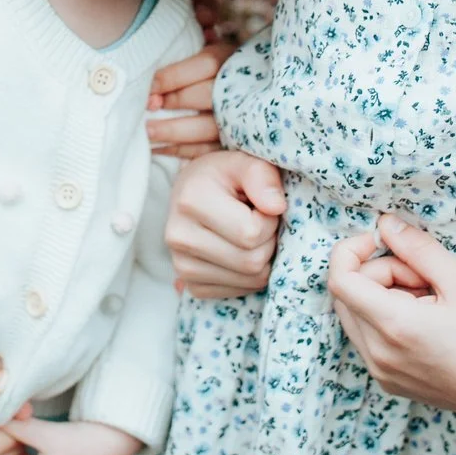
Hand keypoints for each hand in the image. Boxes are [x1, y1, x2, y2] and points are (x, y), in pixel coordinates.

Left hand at [146, 41, 233, 157]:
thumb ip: (197, 33)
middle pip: (206, 96)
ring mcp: (238, 119)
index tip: (148, 85)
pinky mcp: (232, 144)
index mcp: (231, 59)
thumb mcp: (206, 44)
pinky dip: (178, 151)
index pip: (206, 65)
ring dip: (172, 131)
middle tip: (145, 108)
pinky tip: (155, 148)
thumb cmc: (211, 63)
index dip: (174, 75)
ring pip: (206, 128)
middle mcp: (239, 89)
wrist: (241, 89)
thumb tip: (194, 25)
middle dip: (173, 102)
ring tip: (145, 132)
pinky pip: (205, 151)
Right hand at [163, 149, 284, 297]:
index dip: (269, 220)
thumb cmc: (224, 176)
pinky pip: (240, 291)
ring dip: (262, 259)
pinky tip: (239, 251)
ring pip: (250, 280)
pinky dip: (250, 275)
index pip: (250, 233)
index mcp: (190, 201)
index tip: (261, 206)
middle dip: (268, 242)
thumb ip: (263, 177)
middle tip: (258, 222)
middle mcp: (178, 237)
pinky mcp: (192, 285)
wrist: (194, 193)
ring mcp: (182, 266)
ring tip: (247, 234)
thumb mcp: (245, 163)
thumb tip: (277, 206)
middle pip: (252, 262)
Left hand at [327, 216, 455, 429]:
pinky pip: (368, 338)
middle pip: (346, 294)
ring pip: (355, 315)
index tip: (381, 241)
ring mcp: (380, 372)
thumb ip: (418, 248)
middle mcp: (378, 353)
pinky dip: (386, 320)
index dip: (352, 250)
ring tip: (428, 301)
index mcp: (394, 326)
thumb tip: (386, 224)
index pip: (340, 279)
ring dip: (382, 297)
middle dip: (377, 273)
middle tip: (422, 277)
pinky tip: (426, 323)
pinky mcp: (388, 382)